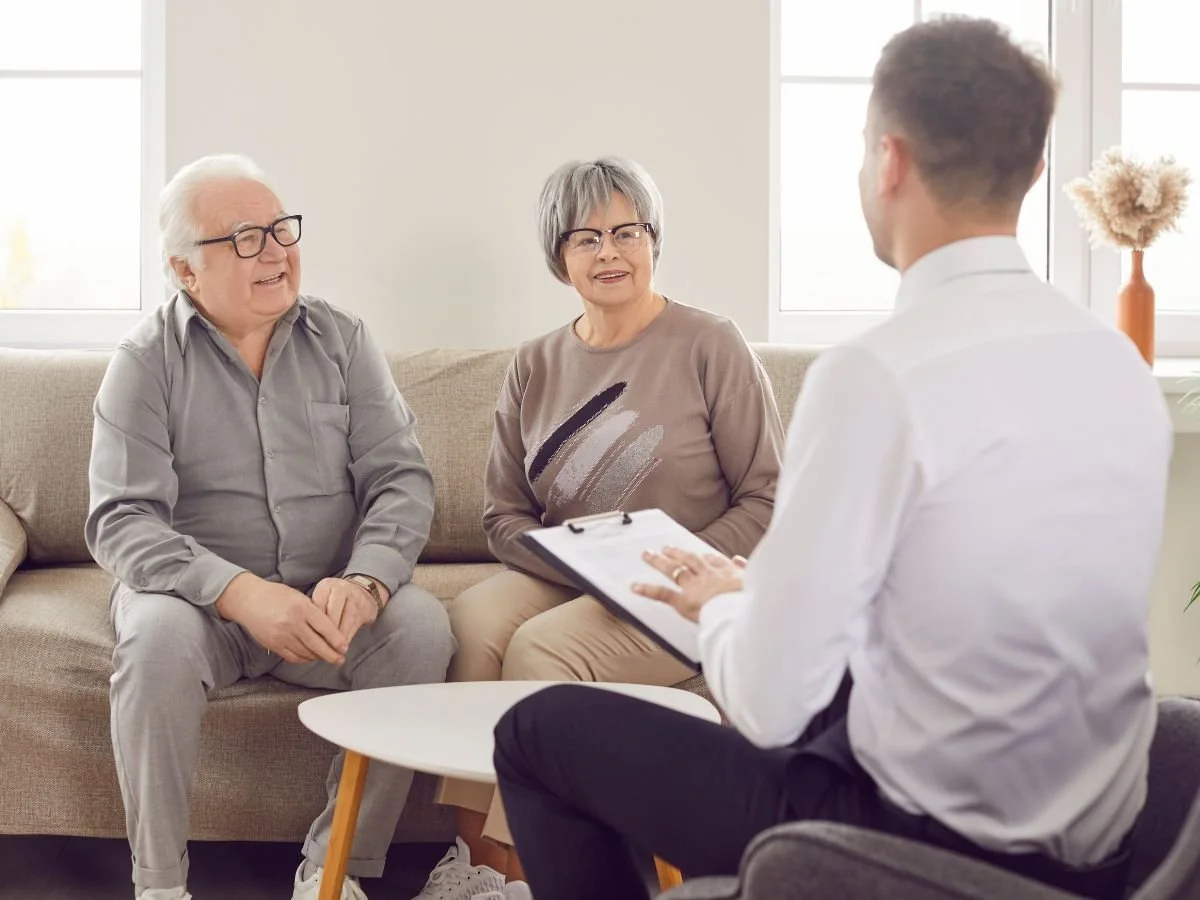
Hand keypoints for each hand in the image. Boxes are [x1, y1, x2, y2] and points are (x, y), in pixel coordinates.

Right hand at [215, 574, 347, 664]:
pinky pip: (293, 657)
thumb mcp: (298, 597)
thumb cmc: (275, 595)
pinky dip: (304, 659)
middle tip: (340, 659)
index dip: (337, 640)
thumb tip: (330, 629)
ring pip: (306, 653)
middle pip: (317, 645)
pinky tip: (310, 657)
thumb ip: (313, 612)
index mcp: (302, 608)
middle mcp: (292, 623)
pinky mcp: (273, 644)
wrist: (247, 599)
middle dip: (332, 655)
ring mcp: (281, 636)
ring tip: (327, 657)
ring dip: (318, 657)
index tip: (345, 647)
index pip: (325, 628)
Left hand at [311, 577, 378, 647]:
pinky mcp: (366, 608)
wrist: (363, 591)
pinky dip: (346, 638)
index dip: (312, 624)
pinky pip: (354, 626)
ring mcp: (355, 597)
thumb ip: (314, 612)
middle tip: (319, 649)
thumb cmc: (335, 599)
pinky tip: (340, 647)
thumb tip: (306, 634)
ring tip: (330, 651)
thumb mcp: (322, 599)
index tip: (307, 638)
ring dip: (337, 639)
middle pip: (331, 615)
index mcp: (326, 585)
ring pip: (344, 622)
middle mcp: (341, 589)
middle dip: (325, 634)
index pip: (317, 606)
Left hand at [632, 546, 745, 622]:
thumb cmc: (751, 601)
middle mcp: (707, 574)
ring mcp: (694, 586)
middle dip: (677, 553)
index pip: (713, 560)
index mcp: (726, 572)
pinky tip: (634, 587)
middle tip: (666, 547)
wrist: (743, 611)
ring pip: (673, 569)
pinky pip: (663, 594)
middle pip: (689, 560)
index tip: (700, 554)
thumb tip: (740, 560)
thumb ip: (745, 570)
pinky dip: (647, 590)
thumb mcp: (755, 582)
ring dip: (659, 562)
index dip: (704, 557)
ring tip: (648, 555)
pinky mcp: (684, 601)